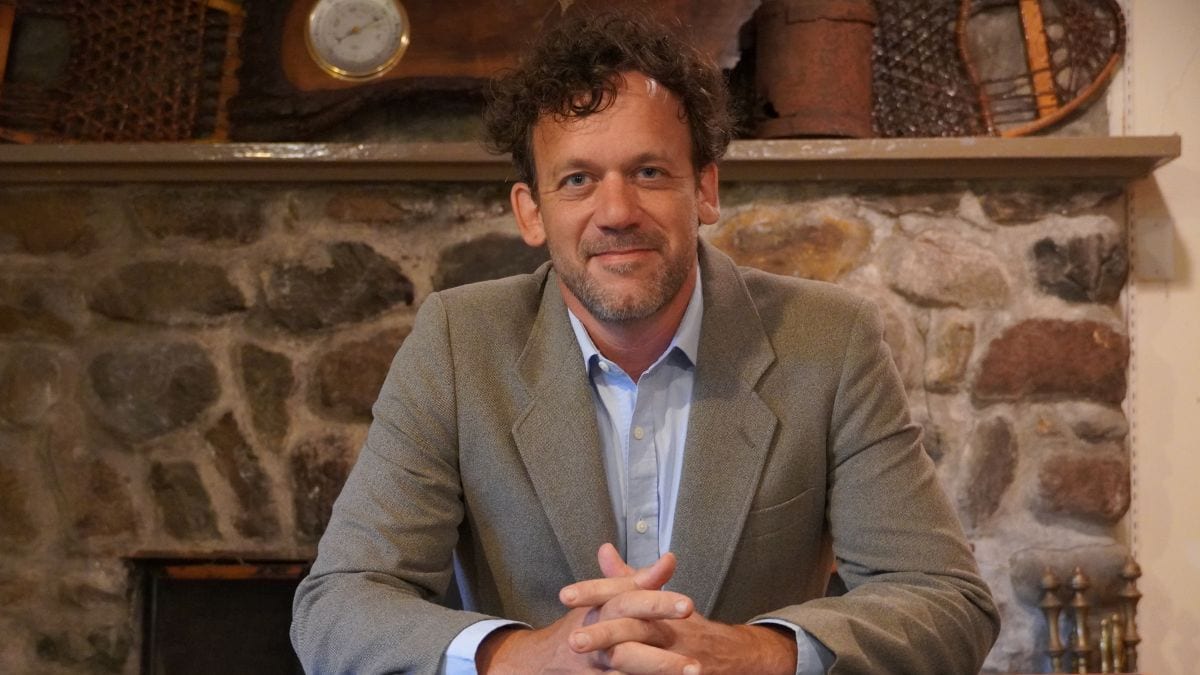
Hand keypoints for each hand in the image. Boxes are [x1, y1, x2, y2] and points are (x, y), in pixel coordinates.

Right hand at [477, 545, 696, 673]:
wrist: (539, 661)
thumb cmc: (585, 624)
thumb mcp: (608, 598)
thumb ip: (638, 582)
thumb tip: (669, 559)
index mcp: (600, 611)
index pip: (629, 604)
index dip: (658, 604)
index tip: (690, 606)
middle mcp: (595, 642)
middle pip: (626, 651)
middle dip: (660, 661)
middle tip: (696, 667)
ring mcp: (592, 669)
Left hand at [562, 546, 798, 674]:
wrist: (736, 656)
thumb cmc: (688, 628)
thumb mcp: (659, 601)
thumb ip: (628, 580)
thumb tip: (603, 551)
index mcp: (658, 607)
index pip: (625, 594)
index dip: (596, 593)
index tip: (565, 595)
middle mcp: (669, 629)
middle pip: (634, 627)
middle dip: (603, 634)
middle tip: (572, 641)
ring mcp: (681, 657)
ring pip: (648, 659)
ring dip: (622, 666)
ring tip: (597, 668)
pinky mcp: (689, 674)